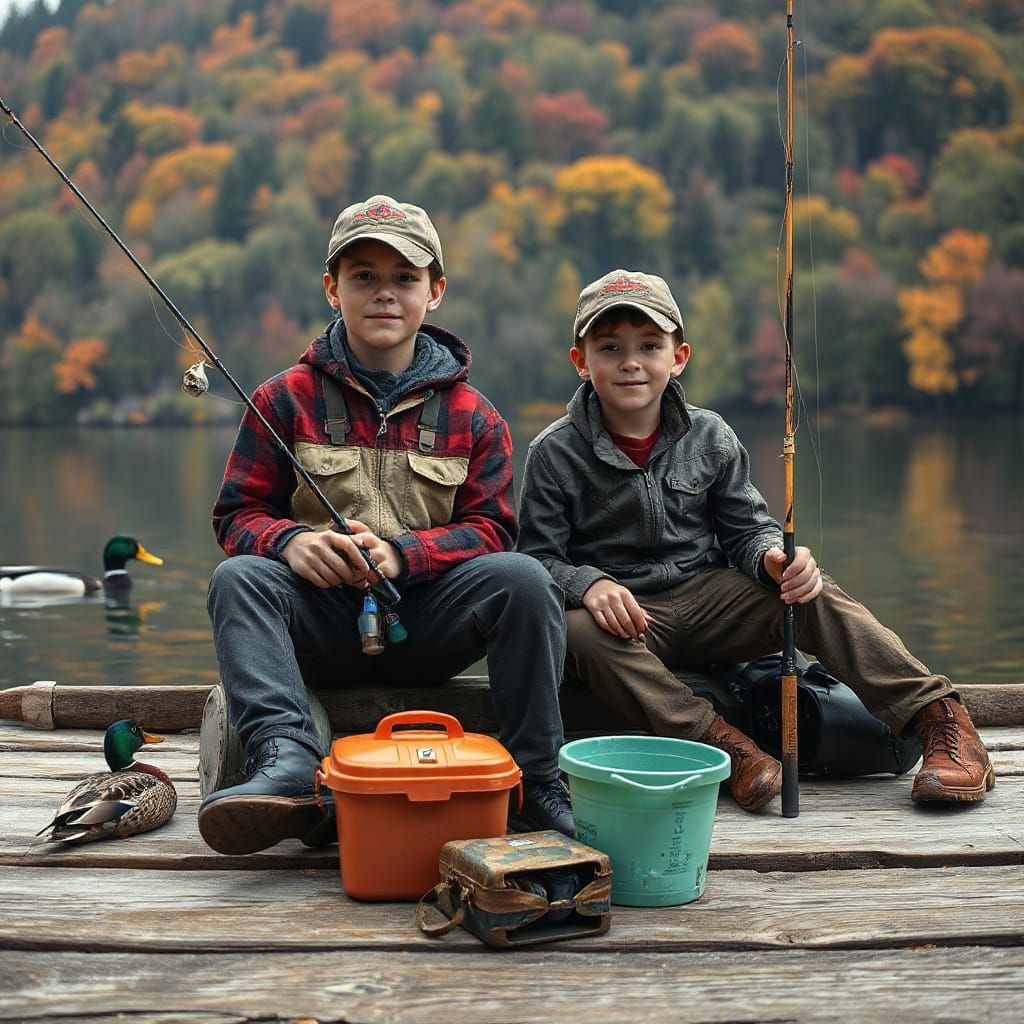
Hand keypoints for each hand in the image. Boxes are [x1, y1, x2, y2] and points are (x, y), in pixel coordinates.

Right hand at [282, 520, 400, 588]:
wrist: (292, 543)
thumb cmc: (318, 543)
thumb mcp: (331, 537)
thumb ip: (346, 543)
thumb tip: (364, 551)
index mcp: (330, 536)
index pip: (349, 546)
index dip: (359, 559)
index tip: (365, 568)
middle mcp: (320, 546)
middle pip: (341, 566)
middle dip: (349, 576)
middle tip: (352, 579)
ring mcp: (310, 557)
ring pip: (331, 576)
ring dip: (339, 581)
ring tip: (340, 580)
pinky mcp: (303, 568)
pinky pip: (321, 582)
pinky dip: (328, 584)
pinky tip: (329, 581)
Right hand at [582, 579, 652, 639]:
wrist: (595, 585)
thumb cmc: (614, 593)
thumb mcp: (626, 595)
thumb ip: (636, 607)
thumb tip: (649, 620)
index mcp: (624, 593)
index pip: (635, 611)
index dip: (640, 623)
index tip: (642, 630)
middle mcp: (613, 597)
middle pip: (626, 619)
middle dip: (632, 630)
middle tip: (635, 635)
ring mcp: (603, 602)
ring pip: (614, 623)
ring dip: (622, 632)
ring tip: (626, 635)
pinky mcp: (593, 607)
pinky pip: (603, 623)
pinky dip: (611, 630)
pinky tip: (616, 632)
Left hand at [763, 545, 821, 603]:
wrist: (778, 572)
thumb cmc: (776, 563)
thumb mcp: (771, 556)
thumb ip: (774, 554)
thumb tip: (781, 556)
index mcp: (802, 553)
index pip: (802, 561)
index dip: (793, 570)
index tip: (783, 576)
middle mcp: (811, 562)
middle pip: (807, 575)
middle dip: (793, 583)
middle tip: (782, 588)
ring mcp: (815, 573)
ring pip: (810, 585)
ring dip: (797, 592)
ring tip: (785, 595)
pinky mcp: (817, 583)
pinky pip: (815, 591)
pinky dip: (806, 597)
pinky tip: (797, 599)